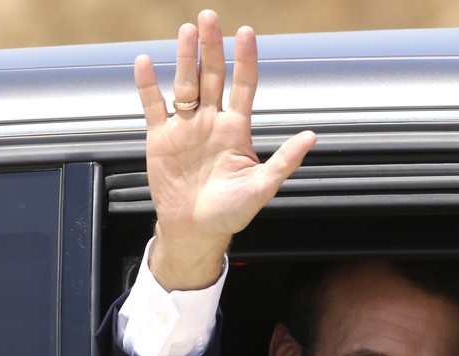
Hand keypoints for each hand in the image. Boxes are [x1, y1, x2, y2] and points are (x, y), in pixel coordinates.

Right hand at [134, 9, 315, 290]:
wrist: (196, 231)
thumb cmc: (232, 212)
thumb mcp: (263, 186)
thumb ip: (286, 160)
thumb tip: (312, 136)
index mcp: (237, 131)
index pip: (244, 86)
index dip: (245, 60)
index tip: (246, 32)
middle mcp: (212, 123)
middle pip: (213, 76)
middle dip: (211, 47)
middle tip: (209, 17)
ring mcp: (186, 128)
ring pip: (185, 84)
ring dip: (185, 58)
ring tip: (186, 30)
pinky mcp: (161, 138)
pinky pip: (153, 106)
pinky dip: (148, 85)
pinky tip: (146, 62)